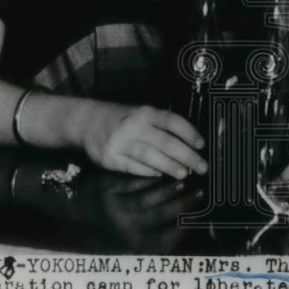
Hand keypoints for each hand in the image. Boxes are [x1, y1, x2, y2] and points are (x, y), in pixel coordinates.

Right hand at [81, 103, 207, 177]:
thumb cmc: (121, 119)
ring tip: (185, 174)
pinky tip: (160, 175)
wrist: (87, 122)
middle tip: (201, 166)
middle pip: (165, 142)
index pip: (172, 121)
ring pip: (150, 155)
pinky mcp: (111, 158)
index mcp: (145, 112)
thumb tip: (188, 144)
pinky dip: (148, 171)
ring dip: (170, 166)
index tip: (202, 144)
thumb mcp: (141, 113)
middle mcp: (134, 126)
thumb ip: (160, 125)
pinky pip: (133, 167)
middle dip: (186, 155)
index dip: (189, 133)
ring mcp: (121, 142)